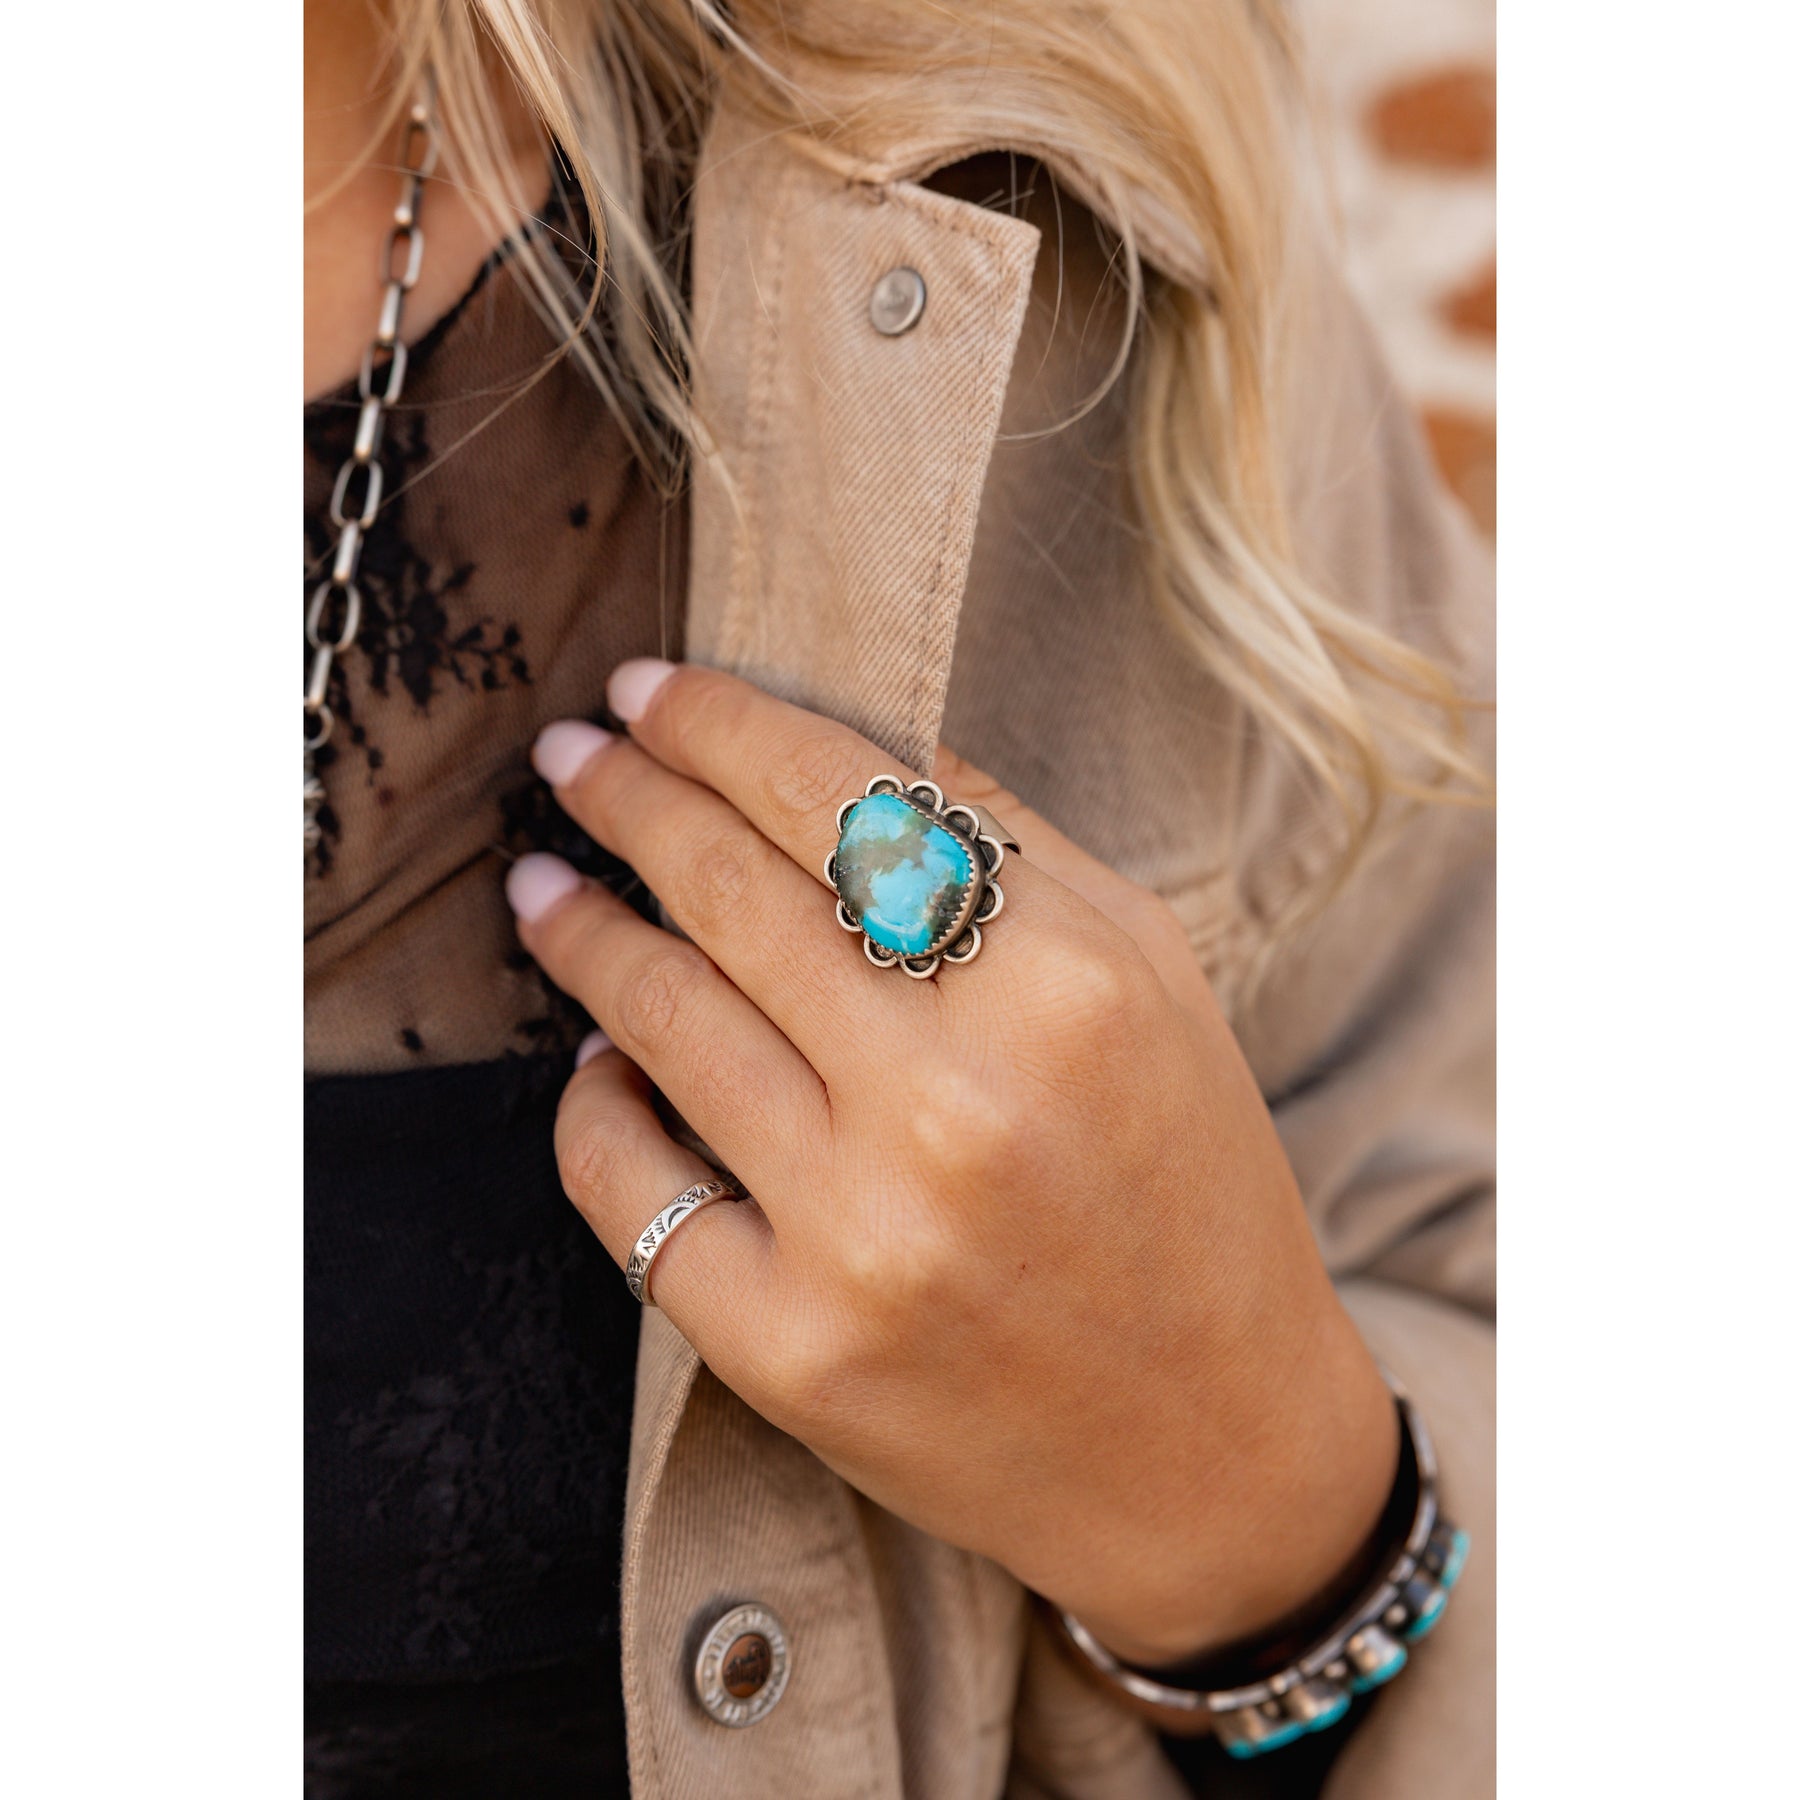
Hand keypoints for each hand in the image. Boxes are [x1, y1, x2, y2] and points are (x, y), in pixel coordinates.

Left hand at [506, 659, 1396, 1666]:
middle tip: (571, 762)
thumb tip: (852, 749)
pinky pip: (629, 1190)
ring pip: (659, 1025)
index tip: (647, 693)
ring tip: (542, 890)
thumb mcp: (1155, 981)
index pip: (839, 800)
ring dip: (579, 935)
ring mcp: (859, 1235)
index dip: (718, 726)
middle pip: (729, 894)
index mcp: (1063, 989)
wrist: (1212, 1446)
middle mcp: (951, 1105)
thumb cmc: (1190, 1188)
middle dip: (626, 800)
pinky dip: (591, 1111)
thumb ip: (1012, 846)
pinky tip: (597, 1065)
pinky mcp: (788, 1349)